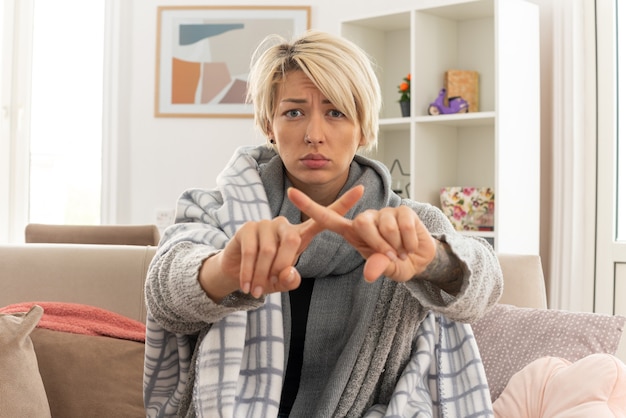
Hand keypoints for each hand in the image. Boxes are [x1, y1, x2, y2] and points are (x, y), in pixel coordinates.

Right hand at [200, 186, 363, 299]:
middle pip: (292, 241)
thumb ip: (289, 280)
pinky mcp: (247, 228)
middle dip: (282, 266)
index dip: (342, 204)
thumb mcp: (281, 282)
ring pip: (270, 249)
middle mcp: (284, 225)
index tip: (362, 189)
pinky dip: (249, 272)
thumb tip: (288, 274)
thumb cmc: (265, 276)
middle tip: (272, 285)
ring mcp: (265, 224)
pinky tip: (247, 284)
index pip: (323, 218)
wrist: (235, 273)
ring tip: (257, 289)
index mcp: (299, 235)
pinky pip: (251, 252)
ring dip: (263, 274)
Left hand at [288, 186, 436, 282]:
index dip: (309, 206)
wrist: (421, 259)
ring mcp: (384, 213)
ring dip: (396, 244)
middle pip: (362, 223)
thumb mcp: (385, 270)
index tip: (290, 192)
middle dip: (379, 244)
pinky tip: (410, 244)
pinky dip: (408, 241)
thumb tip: (370, 273)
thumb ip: (377, 268)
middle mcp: (366, 219)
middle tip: (391, 256)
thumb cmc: (396, 264)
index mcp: (353, 232)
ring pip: (385, 226)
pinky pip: (403, 225)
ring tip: (401, 250)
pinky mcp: (402, 210)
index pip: (327, 217)